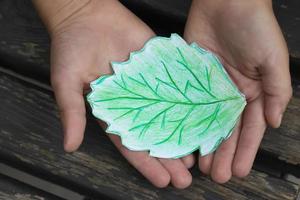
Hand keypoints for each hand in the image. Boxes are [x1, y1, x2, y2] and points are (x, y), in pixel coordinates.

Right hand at [34, 0, 194, 187]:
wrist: (85, 14)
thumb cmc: (71, 48)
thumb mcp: (66, 82)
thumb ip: (71, 113)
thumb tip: (69, 146)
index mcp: (112, 111)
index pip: (131, 144)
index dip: (147, 163)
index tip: (163, 181)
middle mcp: (133, 102)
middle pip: (154, 135)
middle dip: (170, 158)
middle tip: (187, 179)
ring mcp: (148, 85)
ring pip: (169, 115)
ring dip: (183, 136)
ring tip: (199, 158)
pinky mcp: (158, 65)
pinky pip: (176, 85)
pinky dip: (190, 101)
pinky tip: (203, 117)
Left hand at [184, 0, 291, 182]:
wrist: (225, 2)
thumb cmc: (254, 27)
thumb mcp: (274, 60)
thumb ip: (277, 92)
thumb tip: (273, 123)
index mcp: (254, 92)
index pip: (250, 128)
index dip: (245, 150)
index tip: (237, 171)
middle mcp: (231, 93)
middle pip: (227, 129)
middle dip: (223, 153)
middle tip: (215, 176)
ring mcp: (210, 88)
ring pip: (207, 122)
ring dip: (205, 143)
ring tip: (200, 165)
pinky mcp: (193, 79)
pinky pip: (190, 104)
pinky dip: (189, 122)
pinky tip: (185, 138)